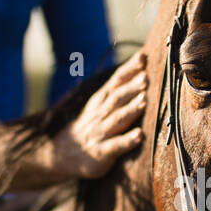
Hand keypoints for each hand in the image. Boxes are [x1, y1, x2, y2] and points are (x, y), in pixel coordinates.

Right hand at [49, 50, 146, 179]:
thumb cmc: (93, 125)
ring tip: (144, 101)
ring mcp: (100, 133)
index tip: (142, 57)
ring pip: (116, 119)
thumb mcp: (101, 104)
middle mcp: (100, 114)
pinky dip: (127, 141)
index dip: (128, 69)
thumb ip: (120, 88)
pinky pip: (115, 146)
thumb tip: (143, 65)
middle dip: (131, 88)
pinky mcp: (101, 153)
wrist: (65, 153)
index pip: (116, 81)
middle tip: (145, 78)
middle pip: (116, 98)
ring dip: (130, 110)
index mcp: (102, 100)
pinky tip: (139, 136)